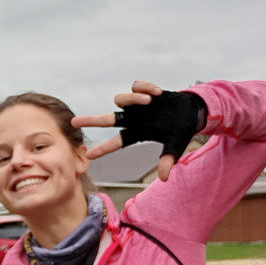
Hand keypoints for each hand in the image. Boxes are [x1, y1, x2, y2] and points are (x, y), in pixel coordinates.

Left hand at [72, 81, 202, 181]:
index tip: (89, 155)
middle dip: (91, 121)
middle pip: (107, 120)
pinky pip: (136, 86)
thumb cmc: (181, 129)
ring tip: (148, 101)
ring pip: (120, 100)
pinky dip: (144, 88)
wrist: (191, 110)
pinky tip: (157, 93)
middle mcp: (132, 119)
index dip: (104, 149)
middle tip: (74, 122)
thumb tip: (164, 178)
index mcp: (137, 133)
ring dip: (132, 99)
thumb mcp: (176, 145)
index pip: (117, 142)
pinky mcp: (144, 91)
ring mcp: (136, 105)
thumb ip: (168, 159)